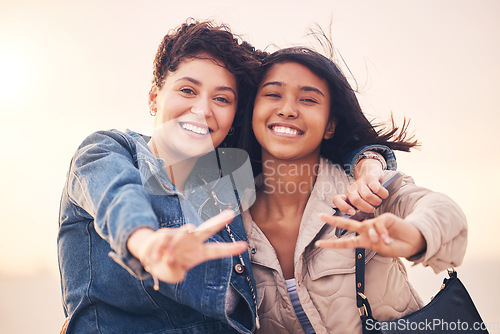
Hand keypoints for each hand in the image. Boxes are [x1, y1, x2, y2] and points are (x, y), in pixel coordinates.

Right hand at [128, 210, 246, 283]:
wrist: (150, 258)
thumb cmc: (168, 266)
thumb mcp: (174, 275)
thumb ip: (175, 271)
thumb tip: (172, 260)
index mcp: (198, 252)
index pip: (217, 250)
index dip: (230, 249)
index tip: (244, 245)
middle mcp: (192, 241)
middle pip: (208, 229)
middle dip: (219, 222)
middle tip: (231, 215)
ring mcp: (179, 235)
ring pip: (184, 231)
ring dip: (176, 245)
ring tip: (170, 258)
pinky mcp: (165, 233)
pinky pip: (164, 238)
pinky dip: (159, 250)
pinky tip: (155, 258)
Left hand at [315, 213, 425, 258]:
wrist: (413, 242)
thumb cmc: (397, 247)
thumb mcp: (382, 249)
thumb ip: (374, 243)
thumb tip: (371, 234)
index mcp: (365, 240)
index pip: (346, 242)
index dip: (333, 244)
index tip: (318, 243)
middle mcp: (367, 230)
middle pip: (347, 225)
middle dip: (333, 220)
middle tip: (319, 216)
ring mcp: (375, 223)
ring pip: (365, 226)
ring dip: (375, 236)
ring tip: (385, 242)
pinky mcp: (384, 217)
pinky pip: (378, 225)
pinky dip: (383, 233)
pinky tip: (389, 239)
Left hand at [333, 158, 387, 214]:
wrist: (369, 172)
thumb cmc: (365, 191)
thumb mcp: (359, 200)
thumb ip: (359, 211)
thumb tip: (364, 222)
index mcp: (347, 195)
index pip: (337, 200)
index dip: (344, 207)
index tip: (353, 212)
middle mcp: (352, 189)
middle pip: (355, 200)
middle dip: (366, 208)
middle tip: (372, 209)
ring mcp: (361, 183)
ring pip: (367, 195)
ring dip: (376, 202)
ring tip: (378, 202)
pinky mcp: (370, 178)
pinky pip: (377, 188)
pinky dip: (382, 194)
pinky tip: (383, 195)